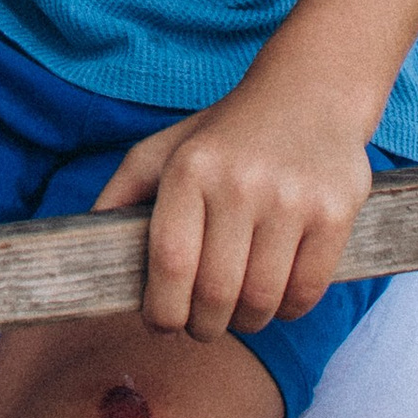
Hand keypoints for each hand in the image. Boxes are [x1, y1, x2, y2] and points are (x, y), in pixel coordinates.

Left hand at [93, 75, 374, 342]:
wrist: (311, 90)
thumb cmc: (226, 133)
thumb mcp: (165, 148)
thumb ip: (122, 194)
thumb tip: (82, 246)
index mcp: (190, 168)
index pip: (169, 263)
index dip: (162, 311)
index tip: (162, 323)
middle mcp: (239, 182)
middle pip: (215, 294)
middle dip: (203, 326)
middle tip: (202, 325)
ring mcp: (291, 199)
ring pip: (261, 301)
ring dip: (246, 322)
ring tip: (239, 311)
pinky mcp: (335, 213)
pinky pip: (306, 293)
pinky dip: (288, 310)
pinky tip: (277, 295)